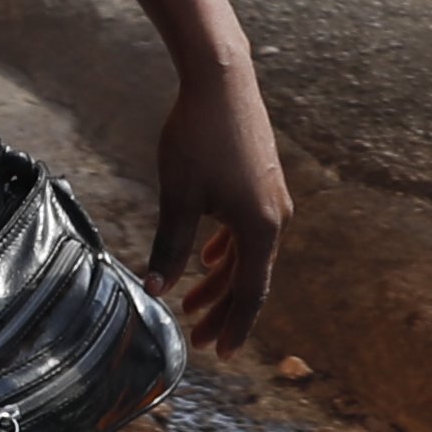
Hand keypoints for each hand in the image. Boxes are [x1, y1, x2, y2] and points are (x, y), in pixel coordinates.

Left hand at [149, 60, 289, 355]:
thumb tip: (156, 288)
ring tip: (192, 304)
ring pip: (247, 254)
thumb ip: (169, 246)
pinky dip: (227, 250)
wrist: (221, 80)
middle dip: (222, 310)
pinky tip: (208, 259)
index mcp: (259, 227)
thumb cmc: (198, 136)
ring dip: (221, 280)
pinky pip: (247, 230)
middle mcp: (274, 217)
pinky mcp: (262, 181)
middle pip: (250, 278)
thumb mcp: (178, 197)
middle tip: (198, 338)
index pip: (251, 292)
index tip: (219, 352)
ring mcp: (271, 198)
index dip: (234, 325)